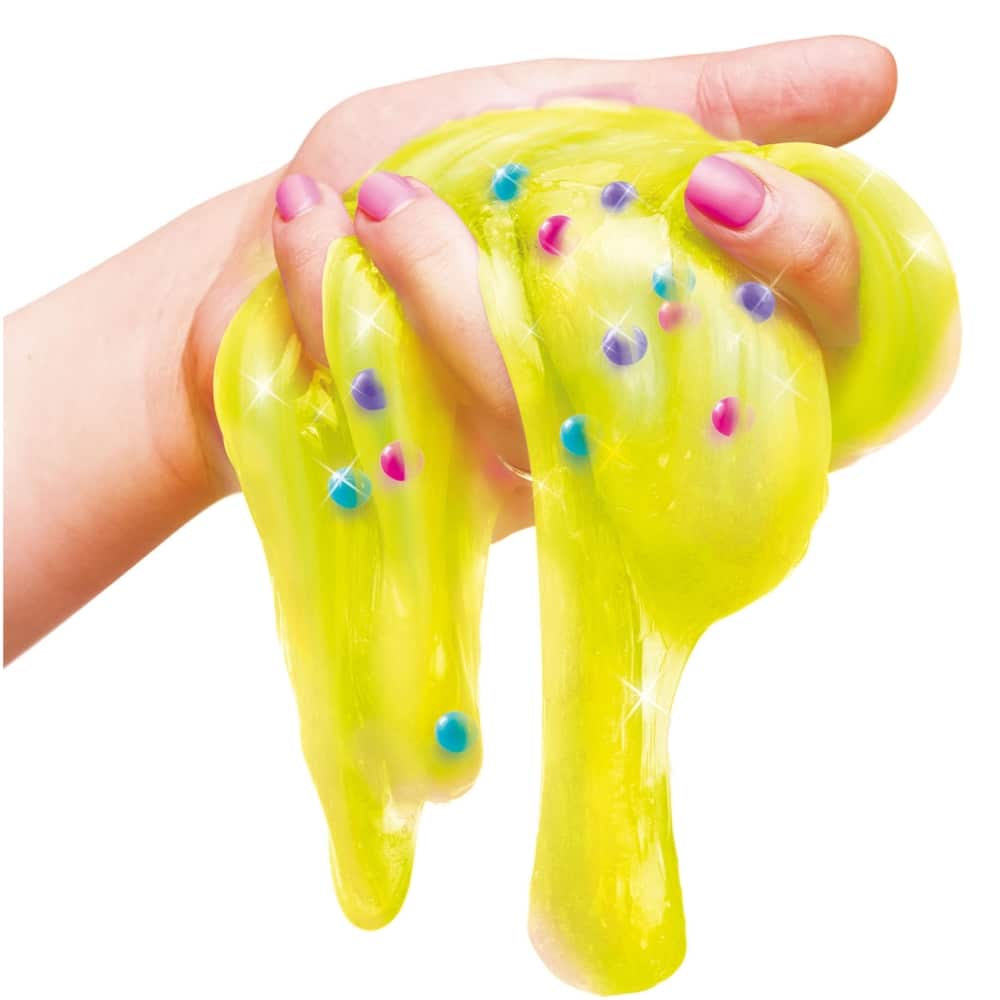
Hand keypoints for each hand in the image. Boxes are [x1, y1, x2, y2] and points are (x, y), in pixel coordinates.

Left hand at [233, 37, 896, 533]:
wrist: (274, 259)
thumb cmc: (418, 175)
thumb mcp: (565, 106)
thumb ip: (703, 99)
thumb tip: (875, 78)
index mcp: (686, 293)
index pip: (830, 312)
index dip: (815, 256)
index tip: (724, 184)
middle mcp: (638, 389)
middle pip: (728, 393)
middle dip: (635, 290)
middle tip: (516, 205)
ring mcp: (549, 450)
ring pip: (552, 410)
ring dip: (451, 288)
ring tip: (378, 198)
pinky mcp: (447, 490)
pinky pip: (435, 430)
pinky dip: (354, 305)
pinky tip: (314, 221)